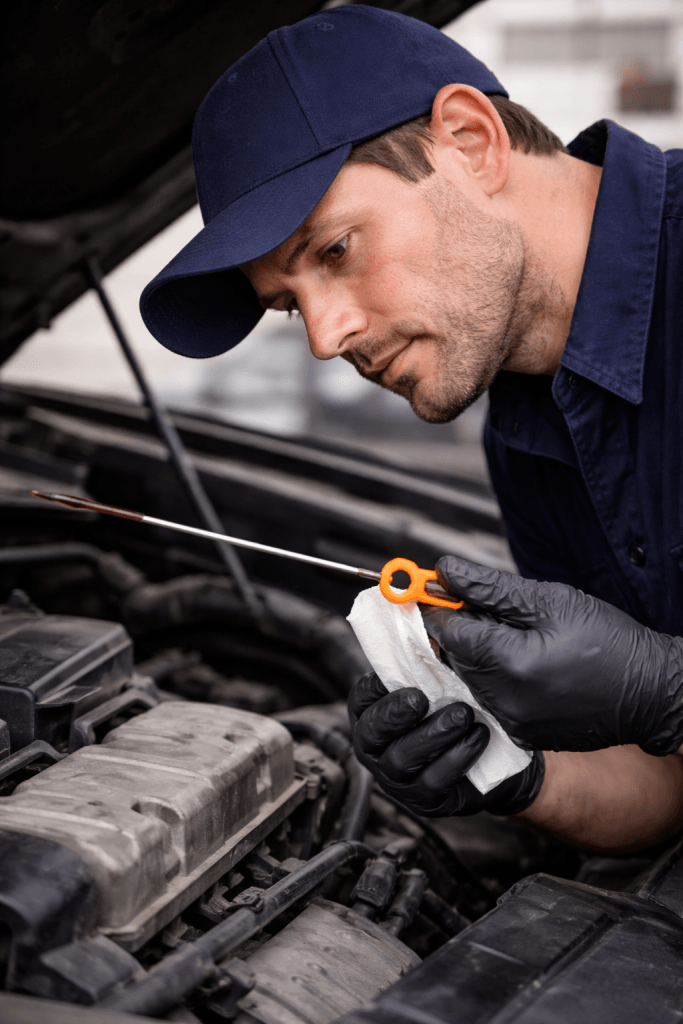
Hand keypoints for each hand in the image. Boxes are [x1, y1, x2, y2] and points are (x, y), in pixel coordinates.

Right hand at [348, 672, 543, 816]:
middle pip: (371, 732)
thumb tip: (431, 618)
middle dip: (394, 714)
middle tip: (420, 699)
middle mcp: (377, 748)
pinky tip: (478, 737)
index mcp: (373, 713)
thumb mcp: (440, 683)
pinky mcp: (423, 799)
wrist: (493, 756)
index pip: (361, 699)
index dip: (374, 689)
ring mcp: (397, 777)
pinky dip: (457, 757)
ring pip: (402, 758)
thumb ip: (428, 660)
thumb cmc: (458, 709)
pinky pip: (434, 781)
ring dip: (433, 734)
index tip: (400, 677)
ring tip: (462, 714)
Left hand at [423, 555, 682, 755]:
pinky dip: (497, 678)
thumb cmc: (610, 640)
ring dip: (479, 653)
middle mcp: (505, 700)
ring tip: (516, 633)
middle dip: (461, 628)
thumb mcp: (550, 601)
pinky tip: (527, 662)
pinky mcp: (524, 735)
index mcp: (510, 663)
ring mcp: (513, 723)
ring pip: (472, 679)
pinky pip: (492, 700)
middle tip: (482, 605)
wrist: (652, 692)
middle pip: (457, 657)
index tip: (435, 588)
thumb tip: (444, 572)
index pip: (449, 631)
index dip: (441, 606)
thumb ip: (490, 588)